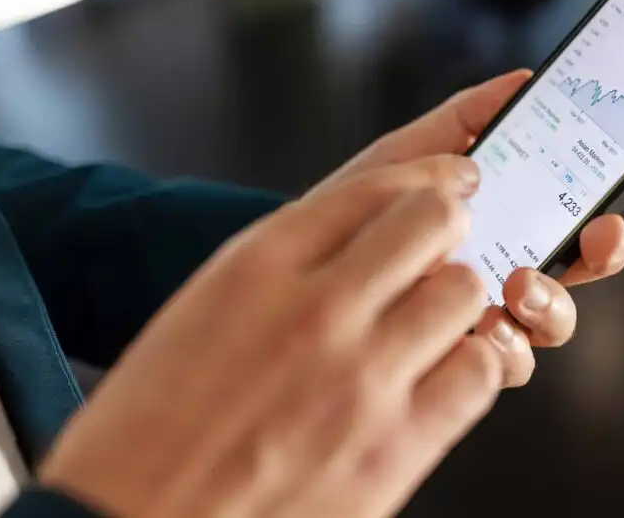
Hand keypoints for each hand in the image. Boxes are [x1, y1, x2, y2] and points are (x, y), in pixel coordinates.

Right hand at [41, 157, 504, 517]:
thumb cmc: (145, 435)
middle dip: (447, 224)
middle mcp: (316, 310)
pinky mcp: (396, 448)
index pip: (373, 186)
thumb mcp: (199, 313)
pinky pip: (478, 373)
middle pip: (432, 221)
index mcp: (256, 267)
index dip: (426, 176)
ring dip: (458, 297)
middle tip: (446, 242)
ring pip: (464, 292)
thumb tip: (356, 243)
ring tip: (439, 316)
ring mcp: (363, 378)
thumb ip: (281, 268)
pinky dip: (474, 364)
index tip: (448, 181)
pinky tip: (448, 371)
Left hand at [313, 70, 623, 386]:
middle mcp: (510, 262)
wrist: (301, 266)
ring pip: (555, 316)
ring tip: (520, 283)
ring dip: (556, 300)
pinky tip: (483, 326)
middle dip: (607, 246)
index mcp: (508, 212)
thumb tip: (526, 79)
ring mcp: (490, 311)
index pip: (578, 197)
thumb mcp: (408, 153)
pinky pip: (511, 360)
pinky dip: (508, 345)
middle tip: (599, 230)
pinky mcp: (463, 354)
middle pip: (585, 261)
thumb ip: (464, 121)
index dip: (621, 182)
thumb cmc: (359, 204)